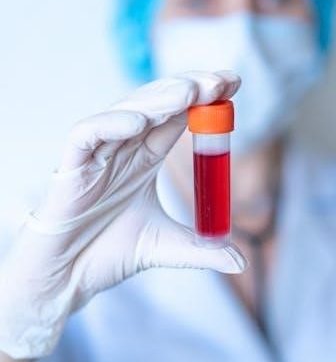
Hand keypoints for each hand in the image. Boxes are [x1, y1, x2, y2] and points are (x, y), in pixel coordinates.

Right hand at [0, 71, 246, 359]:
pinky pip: (87, 135)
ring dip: (157, 100)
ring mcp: (98, 155)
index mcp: (145, 158)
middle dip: (189, 89)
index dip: (203, 99)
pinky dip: (111, 125)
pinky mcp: (71, 167)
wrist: (67, 279)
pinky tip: (140, 123)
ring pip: (126, 112)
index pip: (177, 117)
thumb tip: (241, 262)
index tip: (232, 86)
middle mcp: (124, 148)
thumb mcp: (165, 247)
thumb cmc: (109, 254)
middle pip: (156, 105)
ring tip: (190, 92)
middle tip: (220, 81)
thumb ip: (202, 250)